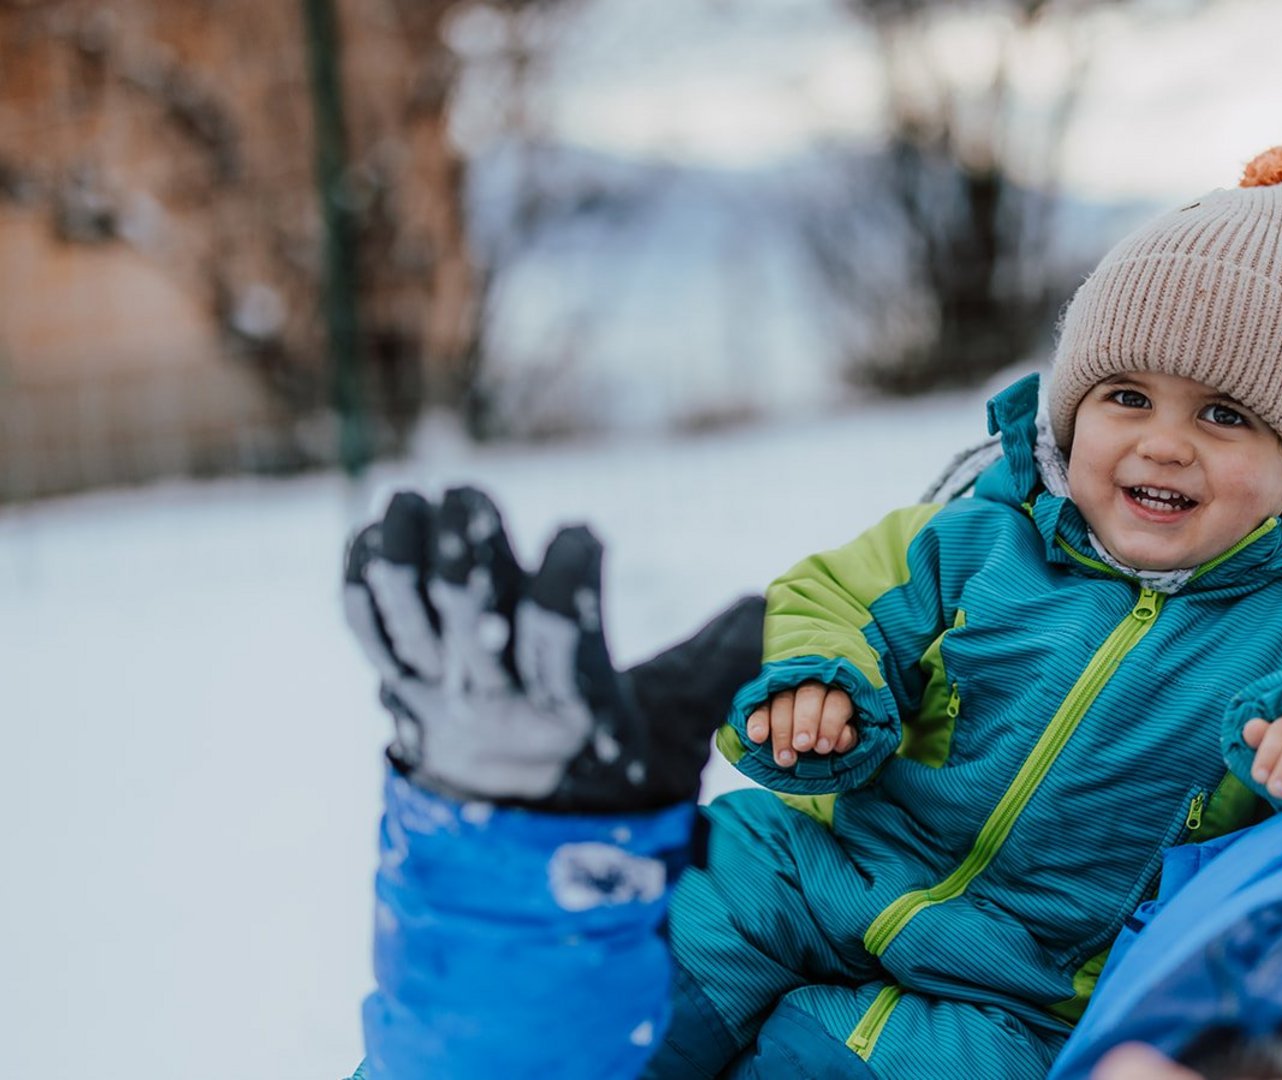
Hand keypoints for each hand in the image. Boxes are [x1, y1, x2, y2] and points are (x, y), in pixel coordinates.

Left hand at [342, 486, 712, 810]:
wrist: (528, 847)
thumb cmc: (618, 776)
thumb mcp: (681, 725)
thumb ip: (726, 659)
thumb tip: (776, 600)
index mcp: (571, 710)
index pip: (557, 633)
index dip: (566, 572)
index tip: (584, 530)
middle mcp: (495, 703)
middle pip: (469, 616)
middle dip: (468, 546)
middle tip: (473, 495)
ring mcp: (439, 697)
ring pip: (408, 618)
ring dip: (404, 553)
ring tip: (411, 498)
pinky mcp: (402, 686)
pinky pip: (369, 630)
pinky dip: (363, 580)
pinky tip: (376, 533)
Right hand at [746, 681, 857, 766]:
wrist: (804, 748)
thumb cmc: (825, 744)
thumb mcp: (842, 743)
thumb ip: (845, 739)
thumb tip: (841, 740)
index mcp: (837, 696)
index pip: (836, 701)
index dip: (830, 723)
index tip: (823, 748)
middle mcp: (812, 687)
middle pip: (809, 695)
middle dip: (806, 722)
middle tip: (802, 747)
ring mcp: (786, 691)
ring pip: (783, 700)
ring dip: (782, 729)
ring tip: (784, 757)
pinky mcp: (763, 700)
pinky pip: (759, 706)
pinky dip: (758, 721)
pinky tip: (758, 737)